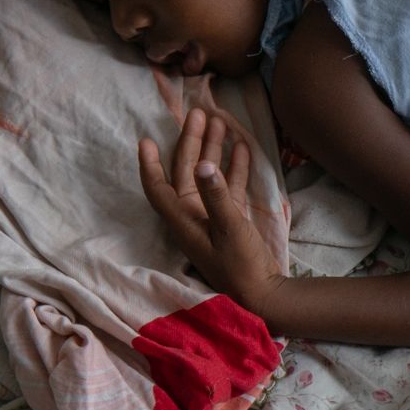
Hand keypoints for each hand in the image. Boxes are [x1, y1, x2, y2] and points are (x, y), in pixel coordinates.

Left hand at [138, 107, 280, 312]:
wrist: (262, 296)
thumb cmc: (241, 266)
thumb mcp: (230, 228)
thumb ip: (217, 195)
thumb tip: (203, 163)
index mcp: (183, 220)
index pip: (158, 187)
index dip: (150, 164)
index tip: (147, 139)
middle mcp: (192, 216)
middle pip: (184, 172)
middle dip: (191, 142)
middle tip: (198, 114)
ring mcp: (210, 218)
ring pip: (207, 176)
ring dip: (213, 150)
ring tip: (221, 122)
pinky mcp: (229, 221)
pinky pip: (228, 188)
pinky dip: (233, 168)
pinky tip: (242, 148)